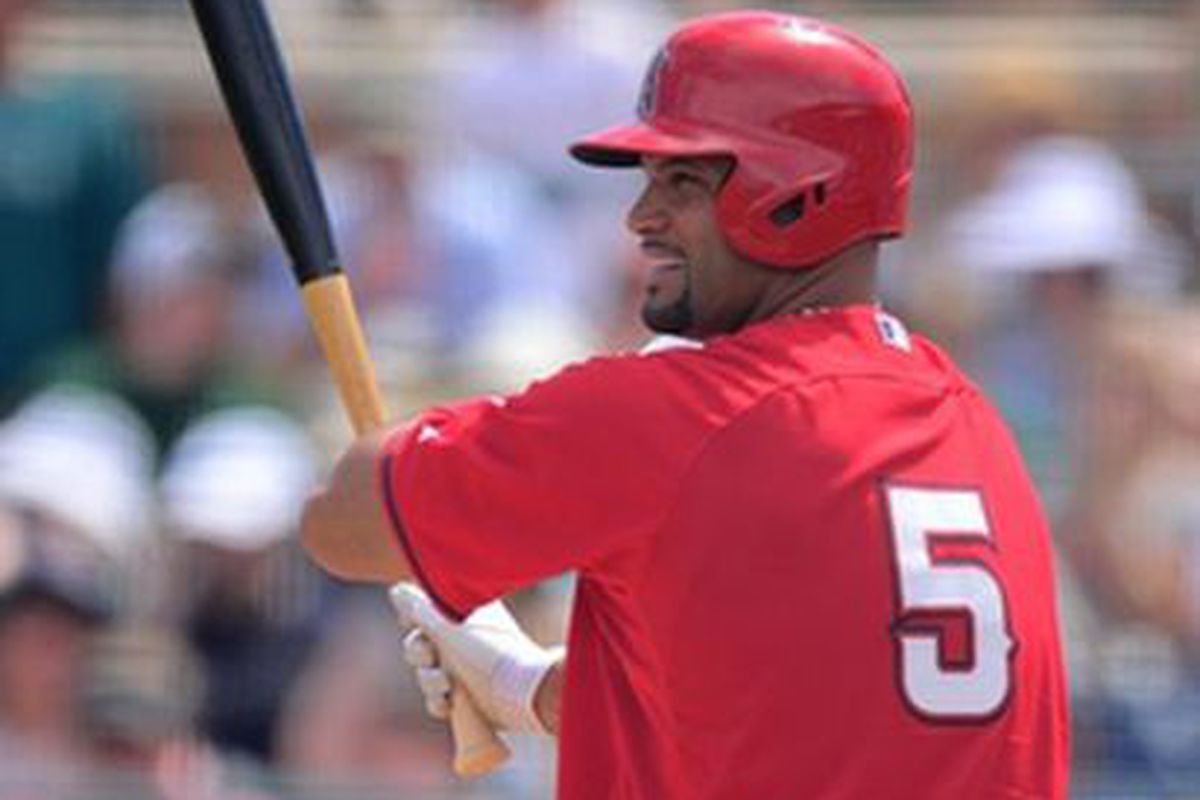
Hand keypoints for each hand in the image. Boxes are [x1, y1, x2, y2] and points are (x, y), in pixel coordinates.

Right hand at [391, 583, 562, 735]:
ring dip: (430, 681)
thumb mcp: (447, 628)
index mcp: (461, 613)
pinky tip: (449, 704)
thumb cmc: (487, 654)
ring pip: (426, 674)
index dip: (412, 621)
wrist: (523, 693)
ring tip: (447, 686)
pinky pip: (438, 698)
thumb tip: (396, 589)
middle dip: (418, 654)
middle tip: (431, 658)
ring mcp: (465, 666)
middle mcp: (462, 637)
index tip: (417, 626)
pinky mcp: (468, 695)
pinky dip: (439, 702)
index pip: (422, 611)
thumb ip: (417, 609)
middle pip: (418, 643)